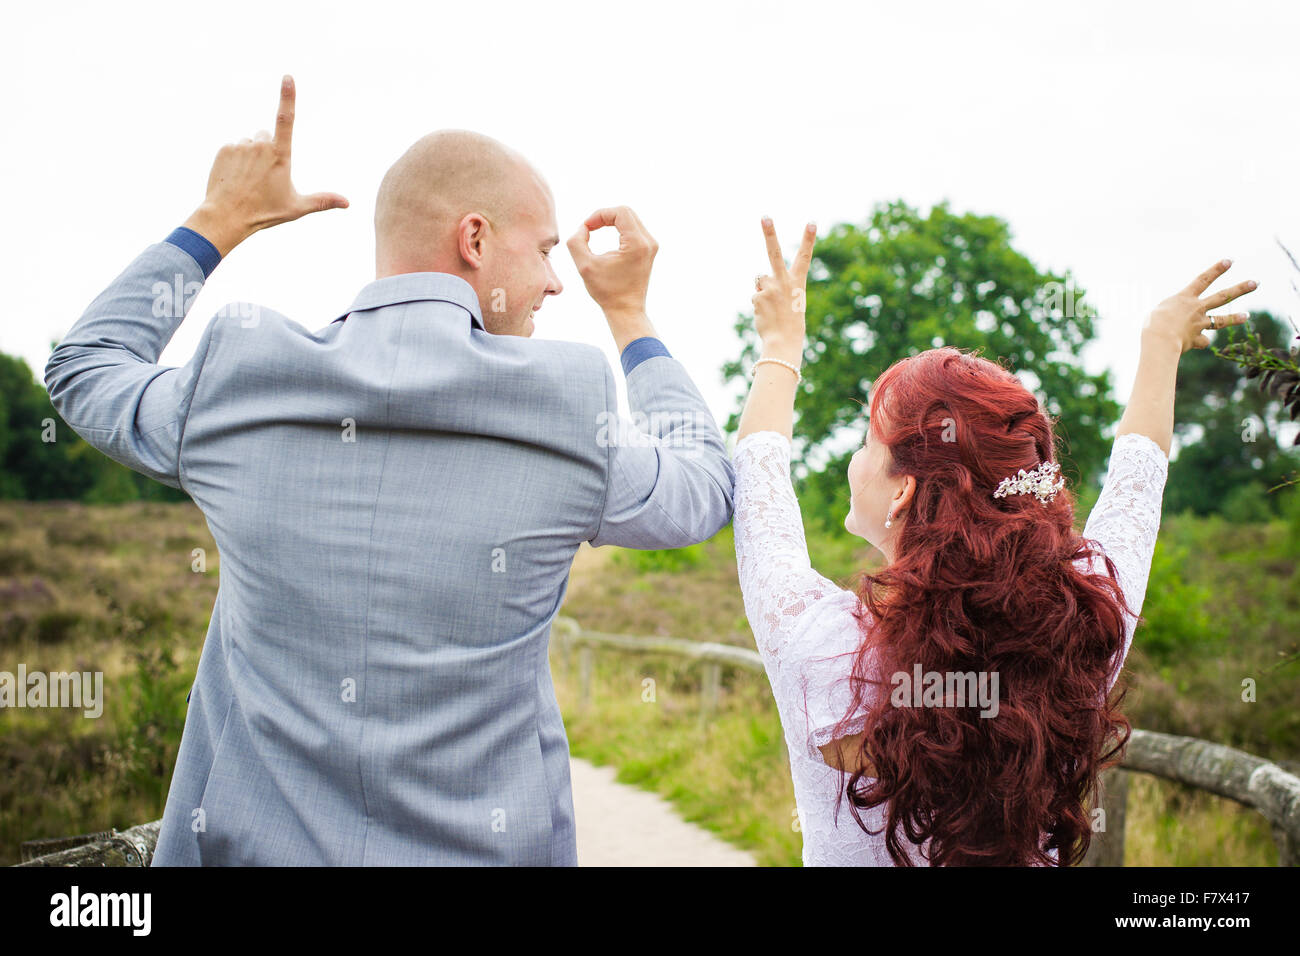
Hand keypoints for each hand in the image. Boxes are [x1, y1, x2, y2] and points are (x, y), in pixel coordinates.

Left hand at [181, 75, 347, 255]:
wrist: (226, 216)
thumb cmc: (264, 213)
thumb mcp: (297, 208)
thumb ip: (323, 201)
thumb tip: (348, 203)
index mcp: (280, 155)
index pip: (286, 118)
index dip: (288, 96)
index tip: (288, 77)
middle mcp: (260, 145)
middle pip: (267, 136)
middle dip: (268, 149)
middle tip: (265, 177)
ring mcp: (241, 146)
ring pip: (250, 143)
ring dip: (251, 155)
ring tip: (249, 180)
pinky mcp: (224, 150)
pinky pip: (234, 148)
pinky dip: (236, 160)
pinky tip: (236, 178)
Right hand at [566, 206, 657, 321]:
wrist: (626, 311)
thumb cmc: (606, 292)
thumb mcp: (585, 266)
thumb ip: (576, 242)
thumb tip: (583, 228)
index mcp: (637, 244)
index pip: (620, 212)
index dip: (600, 214)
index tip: (586, 228)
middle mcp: (648, 242)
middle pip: (626, 212)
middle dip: (604, 216)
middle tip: (589, 228)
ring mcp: (651, 245)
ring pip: (630, 219)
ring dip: (611, 221)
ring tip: (594, 231)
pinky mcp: (649, 250)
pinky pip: (633, 228)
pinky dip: (618, 228)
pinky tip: (606, 238)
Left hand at [753, 217, 815, 360]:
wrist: (784, 341)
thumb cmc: (790, 322)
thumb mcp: (791, 300)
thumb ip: (779, 285)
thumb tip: (759, 280)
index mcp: (798, 281)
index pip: (804, 257)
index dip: (808, 239)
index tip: (812, 222)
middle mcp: (784, 281)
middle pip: (774, 253)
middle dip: (770, 233)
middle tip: (765, 216)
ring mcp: (770, 288)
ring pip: (760, 281)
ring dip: (762, 290)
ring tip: (772, 307)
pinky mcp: (758, 297)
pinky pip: (755, 295)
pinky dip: (758, 304)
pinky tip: (765, 314)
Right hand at [1143, 259, 1255, 354]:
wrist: (1159, 340)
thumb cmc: (1152, 325)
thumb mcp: (1158, 312)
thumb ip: (1172, 313)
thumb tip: (1177, 321)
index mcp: (1184, 298)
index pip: (1203, 280)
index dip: (1216, 270)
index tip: (1230, 261)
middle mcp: (1196, 309)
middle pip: (1222, 297)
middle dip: (1240, 289)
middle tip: (1255, 283)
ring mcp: (1198, 324)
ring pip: (1220, 320)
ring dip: (1234, 318)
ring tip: (1247, 316)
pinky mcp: (1196, 340)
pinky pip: (1202, 342)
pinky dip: (1199, 342)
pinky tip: (1193, 344)